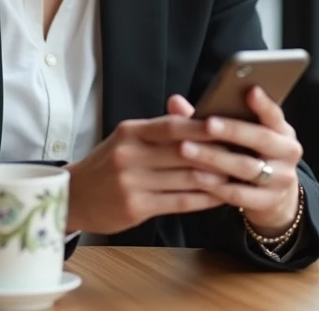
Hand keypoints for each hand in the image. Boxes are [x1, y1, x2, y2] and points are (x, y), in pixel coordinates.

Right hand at [64, 113, 228, 234]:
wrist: (72, 196)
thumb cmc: (107, 164)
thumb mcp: (127, 139)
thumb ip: (159, 128)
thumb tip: (191, 110)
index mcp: (130, 132)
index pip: (171, 125)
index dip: (201, 125)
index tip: (229, 124)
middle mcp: (130, 155)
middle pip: (183, 152)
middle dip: (217, 152)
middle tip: (246, 151)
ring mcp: (132, 183)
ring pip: (185, 178)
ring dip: (217, 178)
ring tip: (241, 175)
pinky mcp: (135, 207)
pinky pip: (179, 202)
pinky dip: (204, 199)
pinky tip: (221, 196)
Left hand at [169, 87, 302, 236]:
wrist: (271, 193)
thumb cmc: (247, 152)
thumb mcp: (238, 134)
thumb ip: (209, 117)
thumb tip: (175, 102)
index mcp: (282, 129)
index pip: (275, 114)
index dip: (263, 104)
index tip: (250, 90)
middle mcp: (287, 152)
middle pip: (262, 139)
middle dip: (233, 131)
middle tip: (207, 124)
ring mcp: (282, 179)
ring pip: (247, 167)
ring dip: (216, 158)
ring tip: (188, 150)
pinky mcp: (269, 202)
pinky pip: (240, 194)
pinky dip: (217, 186)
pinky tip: (196, 177)